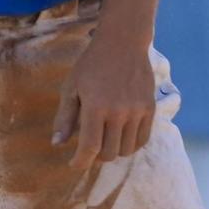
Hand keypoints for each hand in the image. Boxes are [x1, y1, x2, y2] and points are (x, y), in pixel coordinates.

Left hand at [51, 28, 155, 169]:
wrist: (122, 44)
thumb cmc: (90, 65)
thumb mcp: (71, 88)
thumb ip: (65, 117)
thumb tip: (58, 144)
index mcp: (95, 106)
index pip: (90, 147)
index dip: (80, 161)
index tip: (73, 165)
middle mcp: (119, 112)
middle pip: (109, 152)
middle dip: (95, 156)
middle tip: (87, 148)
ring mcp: (137, 111)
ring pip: (126, 149)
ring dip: (112, 151)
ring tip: (103, 140)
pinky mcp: (150, 109)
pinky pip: (142, 140)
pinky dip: (130, 145)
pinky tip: (119, 138)